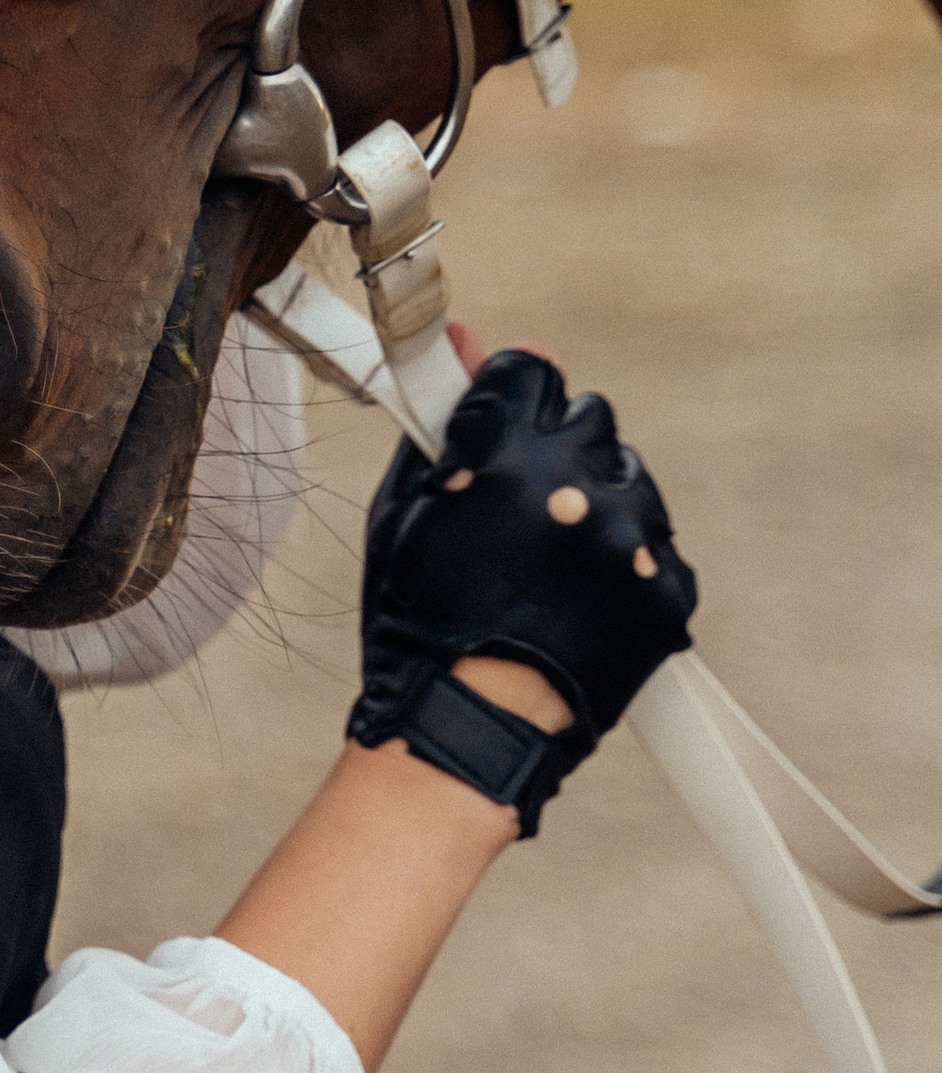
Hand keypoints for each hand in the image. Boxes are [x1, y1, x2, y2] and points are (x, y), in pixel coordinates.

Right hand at [350, 349, 698, 834]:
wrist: (470, 733)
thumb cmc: (419, 626)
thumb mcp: (403, 512)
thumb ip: (437, 419)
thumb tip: (454, 339)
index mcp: (504, 453)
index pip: (530, 373)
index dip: (509, 402)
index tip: (499, 430)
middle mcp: (577, 484)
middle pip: (587, 420)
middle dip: (554, 452)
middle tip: (520, 512)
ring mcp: (632, 538)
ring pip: (628, 481)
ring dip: (594, 507)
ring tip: (549, 570)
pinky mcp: (668, 587)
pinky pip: (655, 547)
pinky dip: (624, 567)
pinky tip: (579, 604)